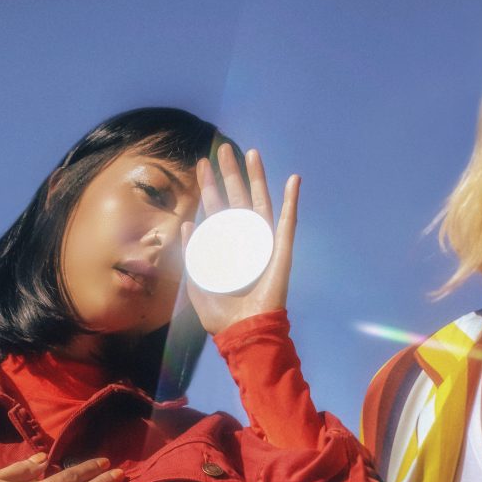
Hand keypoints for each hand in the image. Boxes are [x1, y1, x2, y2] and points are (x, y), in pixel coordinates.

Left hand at [182, 145, 299, 334]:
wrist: (243, 332)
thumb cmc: (220, 315)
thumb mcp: (196, 283)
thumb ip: (192, 255)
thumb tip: (187, 224)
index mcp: (225, 247)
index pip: (217, 210)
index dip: (209, 188)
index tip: (201, 166)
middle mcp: (244, 241)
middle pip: (237, 199)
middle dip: (229, 174)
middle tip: (221, 149)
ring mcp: (264, 244)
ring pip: (261, 202)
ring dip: (257, 177)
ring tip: (250, 152)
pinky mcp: (281, 252)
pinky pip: (287, 222)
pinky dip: (292, 200)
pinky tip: (293, 179)